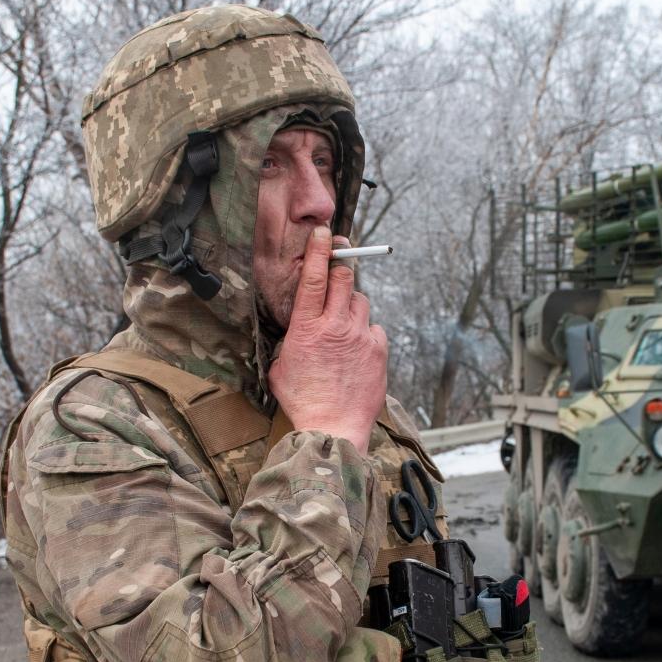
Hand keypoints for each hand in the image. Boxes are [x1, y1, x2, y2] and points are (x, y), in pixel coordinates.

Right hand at [268, 227, 387, 452]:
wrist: (333, 428)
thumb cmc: (303, 401)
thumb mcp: (282, 366)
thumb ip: (292, 340)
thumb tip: (298, 330)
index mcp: (307, 328)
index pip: (316, 277)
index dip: (320, 250)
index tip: (324, 233)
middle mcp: (336, 326)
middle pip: (346, 279)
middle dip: (342, 272)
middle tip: (337, 278)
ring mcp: (361, 337)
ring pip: (362, 302)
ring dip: (352, 308)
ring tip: (344, 329)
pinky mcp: (379, 350)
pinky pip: (375, 329)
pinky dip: (367, 334)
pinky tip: (357, 351)